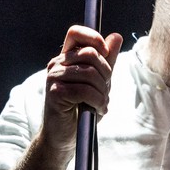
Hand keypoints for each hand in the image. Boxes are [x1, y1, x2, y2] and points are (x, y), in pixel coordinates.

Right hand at [41, 25, 122, 159]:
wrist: (65, 136)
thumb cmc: (82, 108)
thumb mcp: (99, 82)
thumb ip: (107, 60)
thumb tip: (116, 36)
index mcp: (67, 57)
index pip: (76, 33)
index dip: (93, 37)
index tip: (105, 51)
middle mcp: (57, 64)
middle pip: (90, 54)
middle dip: (106, 74)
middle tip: (105, 90)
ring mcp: (53, 77)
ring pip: (90, 73)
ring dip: (102, 91)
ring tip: (101, 103)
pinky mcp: (54, 93)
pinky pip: (84, 90)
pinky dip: (97, 101)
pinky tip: (97, 109)